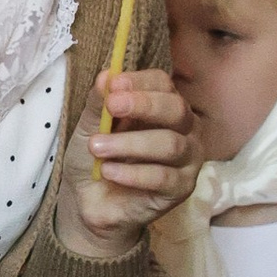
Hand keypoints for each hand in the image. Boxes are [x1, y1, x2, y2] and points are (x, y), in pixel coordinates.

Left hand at [55, 68, 201, 257]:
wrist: (88, 201)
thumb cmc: (95, 157)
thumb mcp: (89, 127)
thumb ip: (98, 103)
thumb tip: (105, 75)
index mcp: (162, 105)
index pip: (162, 84)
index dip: (140, 82)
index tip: (113, 85)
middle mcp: (183, 128)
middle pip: (176, 109)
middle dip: (143, 105)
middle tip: (112, 107)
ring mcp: (187, 159)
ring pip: (171, 144)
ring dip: (130, 144)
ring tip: (97, 148)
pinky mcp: (182, 188)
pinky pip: (164, 177)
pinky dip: (133, 173)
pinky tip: (109, 172)